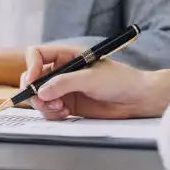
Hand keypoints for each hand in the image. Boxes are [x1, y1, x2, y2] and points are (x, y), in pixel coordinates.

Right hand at [21, 46, 169, 119]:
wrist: (138, 100)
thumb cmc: (120, 81)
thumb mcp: (91, 78)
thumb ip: (64, 83)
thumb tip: (41, 92)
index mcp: (66, 56)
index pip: (36, 55)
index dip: (30, 66)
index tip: (32, 81)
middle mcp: (61, 71)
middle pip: (33, 78)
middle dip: (35, 91)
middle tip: (44, 102)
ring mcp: (62, 89)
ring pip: (38, 96)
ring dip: (44, 105)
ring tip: (61, 110)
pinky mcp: (67, 104)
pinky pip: (48, 110)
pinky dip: (52, 114)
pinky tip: (66, 114)